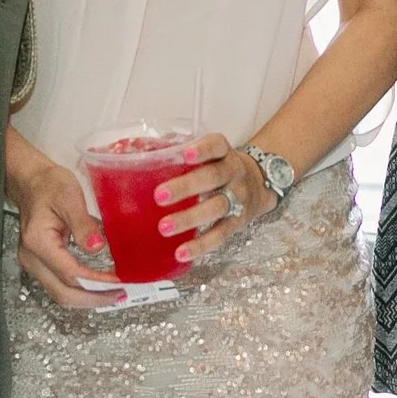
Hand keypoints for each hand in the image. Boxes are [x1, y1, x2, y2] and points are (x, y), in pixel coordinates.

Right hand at [4, 126, 118, 308]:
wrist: (31, 181)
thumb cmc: (49, 185)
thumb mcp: (69, 196)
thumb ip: (83, 224)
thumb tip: (97, 248)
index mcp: (38, 242)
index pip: (70, 273)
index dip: (96, 282)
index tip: (118, 281)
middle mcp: (32, 258)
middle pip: (63, 293)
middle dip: (93, 298)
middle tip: (120, 294)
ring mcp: (34, 263)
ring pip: (60, 293)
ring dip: (87, 297)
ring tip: (113, 292)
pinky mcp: (40, 263)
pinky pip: (60, 284)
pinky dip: (80, 288)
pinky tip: (98, 285)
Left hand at [150, 131, 273, 266]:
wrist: (260, 184)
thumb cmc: (219, 167)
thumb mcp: (208, 154)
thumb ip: (178, 151)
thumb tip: (136, 150)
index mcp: (223, 153)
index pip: (217, 145)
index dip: (203, 149)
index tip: (186, 153)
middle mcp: (233, 173)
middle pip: (212, 177)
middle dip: (186, 187)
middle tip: (159, 196)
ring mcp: (238, 198)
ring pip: (216, 207)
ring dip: (189, 218)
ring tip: (164, 227)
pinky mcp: (237, 222)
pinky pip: (220, 234)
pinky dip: (201, 245)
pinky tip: (181, 251)